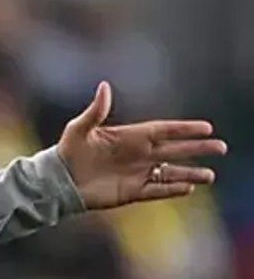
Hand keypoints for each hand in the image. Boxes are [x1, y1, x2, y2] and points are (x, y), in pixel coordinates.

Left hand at [58, 81, 226, 209]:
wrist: (57, 181)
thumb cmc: (67, 152)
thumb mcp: (79, 129)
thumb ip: (96, 111)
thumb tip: (104, 86)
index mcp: (130, 137)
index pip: (164, 130)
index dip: (185, 129)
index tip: (207, 127)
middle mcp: (138, 155)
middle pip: (175, 150)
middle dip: (198, 149)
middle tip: (221, 147)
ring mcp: (136, 174)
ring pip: (170, 172)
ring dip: (190, 173)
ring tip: (210, 175)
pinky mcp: (131, 192)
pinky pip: (156, 190)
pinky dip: (172, 190)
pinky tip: (188, 188)